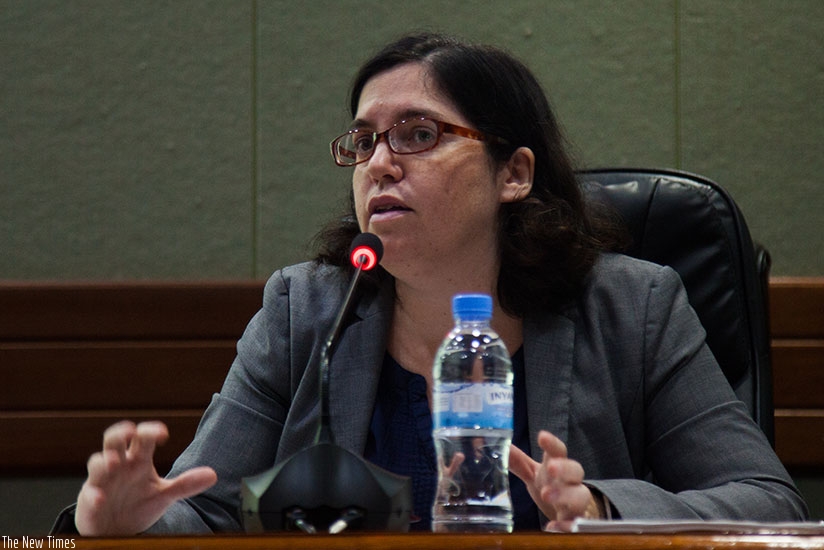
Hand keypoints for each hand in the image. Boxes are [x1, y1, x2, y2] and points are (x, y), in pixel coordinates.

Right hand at [75, 420, 217, 535]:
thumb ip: (186, 484)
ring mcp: (103, 480)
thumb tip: (213, 475)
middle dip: (119, 432)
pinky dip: (93, 495)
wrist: (118, 529)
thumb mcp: (165, 495)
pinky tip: (100, 498)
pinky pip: (89, 494)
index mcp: (138, 460)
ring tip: (114, 463)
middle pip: (114, 440)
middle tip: (129, 430)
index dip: (151, 431)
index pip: (142, 438)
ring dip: (104, 461)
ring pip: (97, 461)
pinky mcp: (90, 499)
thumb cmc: (139, 504)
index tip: (163, 434)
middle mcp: (119, 465)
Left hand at [509, 430, 599, 531]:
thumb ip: (518, 462)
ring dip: (564, 495)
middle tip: (550, 468)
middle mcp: (570, 482)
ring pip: (580, 496)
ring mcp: (575, 503)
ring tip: (546, 495)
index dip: (552, 443)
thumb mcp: (534, 473)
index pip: (558, 451)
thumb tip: (501, 446)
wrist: (573, 512)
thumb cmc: (552, 486)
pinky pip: (575, 524)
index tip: (542, 436)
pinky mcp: (576, 522)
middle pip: (575, 470)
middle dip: (564, 468)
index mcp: (557, 466)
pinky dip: (564, 526)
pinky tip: (552, 527)